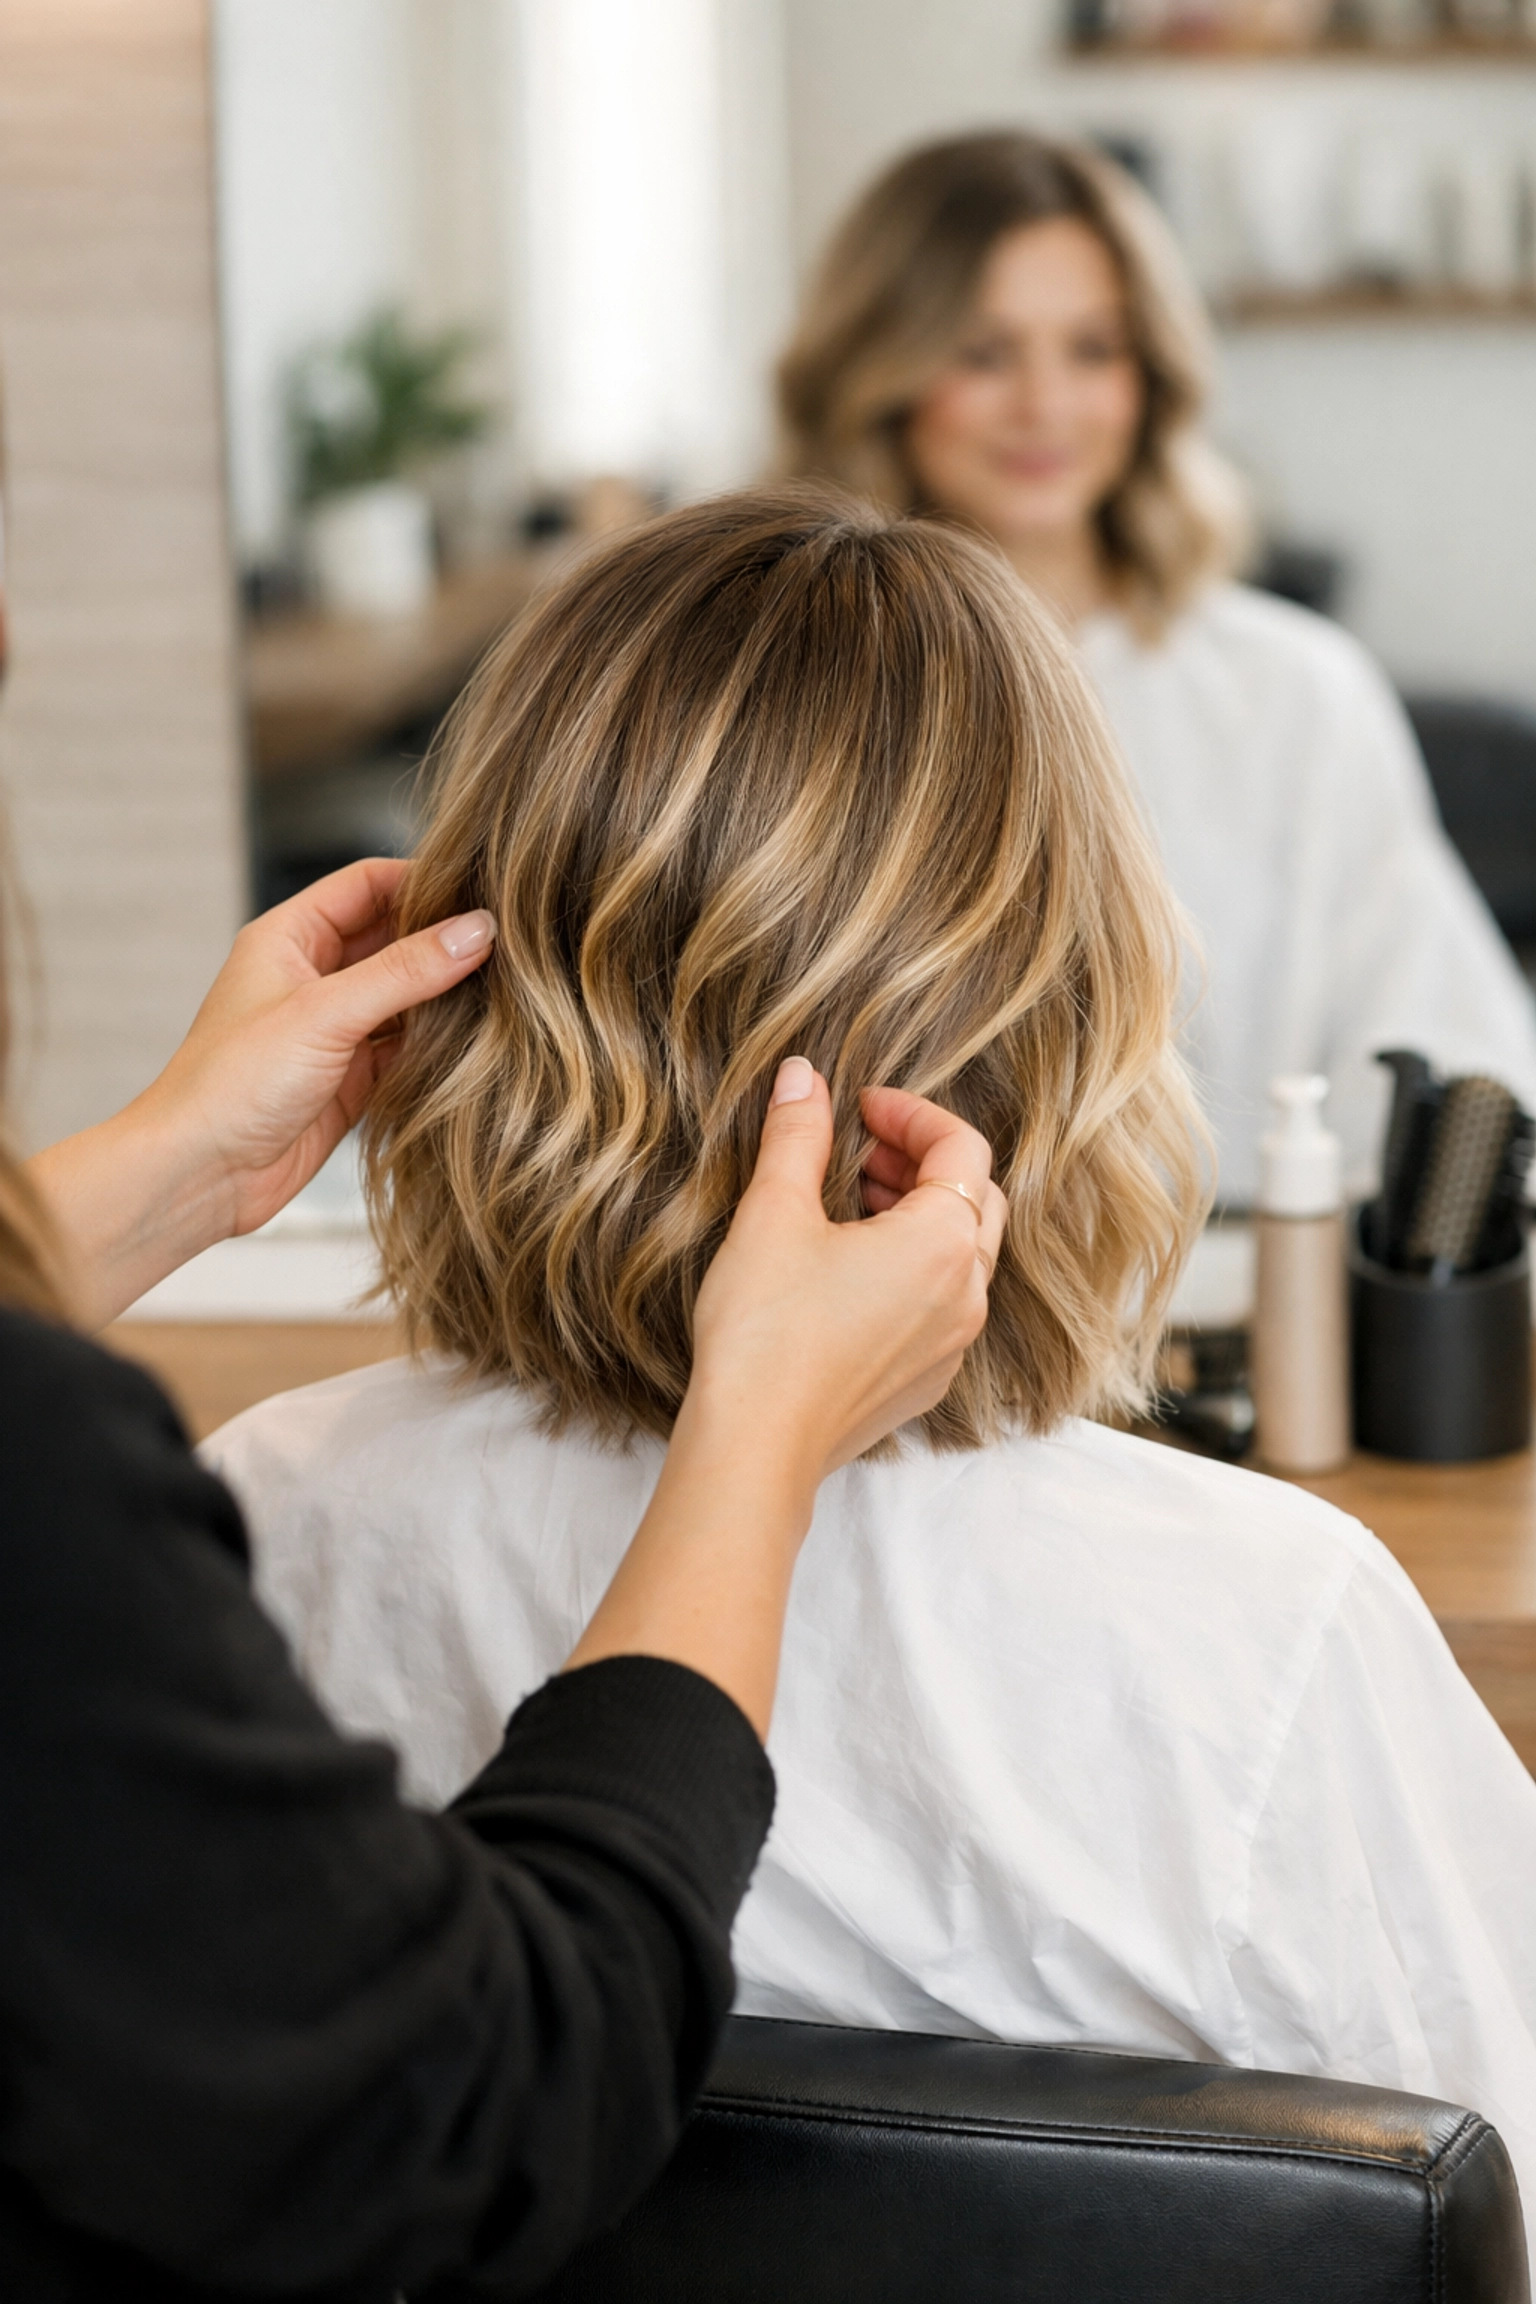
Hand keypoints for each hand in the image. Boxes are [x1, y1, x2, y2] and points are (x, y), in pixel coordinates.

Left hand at [29, 860, 495, 1326]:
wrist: (198, 1175)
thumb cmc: (233, 1082)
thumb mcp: (325, 1014)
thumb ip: (405, 972)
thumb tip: (478, 931)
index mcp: (289, 937)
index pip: (367, 884)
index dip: (423, 880)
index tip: (483, 890)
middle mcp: (311, 977)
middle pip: (392, 938)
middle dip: (443, 939)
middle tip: (508, 942)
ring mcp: (332, 1029)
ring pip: (404, 996)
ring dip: (445, 994)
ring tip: (507, 988)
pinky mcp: (349, 1079)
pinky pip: (405, 1048)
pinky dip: (438, 1044)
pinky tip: (478, 1041)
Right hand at [564, 1060, 1006, 1734]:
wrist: (756, 1448)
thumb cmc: (766, 1330)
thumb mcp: (773, 1213)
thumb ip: (796, 1136)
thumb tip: (802, 1076)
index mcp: (945, 1241)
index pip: (962, 1148)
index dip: (912, 1114)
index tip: (859, 1108)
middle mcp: (967, 1293)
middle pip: (977, 1201)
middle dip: (924, 1164)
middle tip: (861, 1151)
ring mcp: (951, 1345)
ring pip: (963, 1257)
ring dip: (919, 1217)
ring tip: (851, 1204)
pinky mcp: (924, 1383)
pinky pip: (942, 1306)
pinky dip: (912, 1269)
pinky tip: (848, 1273)